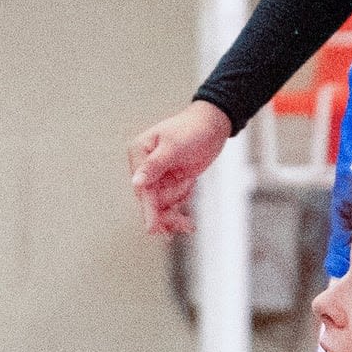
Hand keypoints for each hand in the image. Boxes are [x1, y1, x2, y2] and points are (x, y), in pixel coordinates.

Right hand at [129, 99, 233, 236]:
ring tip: (187, 225)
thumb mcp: (174, 146)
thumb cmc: (193, 128)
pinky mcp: (171, 181)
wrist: (214, 124)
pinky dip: (178, 212)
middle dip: (165, 214)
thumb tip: (137, 181)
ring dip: (173, 215)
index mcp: (139, 152)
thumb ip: (154, 164)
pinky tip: (187, 223)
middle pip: (150, 199)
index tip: (152, 227)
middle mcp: (146, 166)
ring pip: (160, 204)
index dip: (148, 208)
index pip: (141, 186)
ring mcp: (159, 175)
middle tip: (180, 226)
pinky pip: (171, 202)